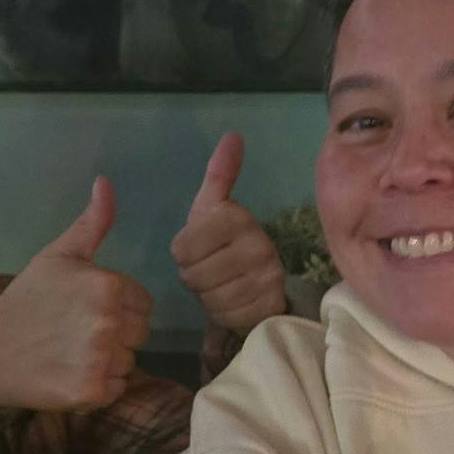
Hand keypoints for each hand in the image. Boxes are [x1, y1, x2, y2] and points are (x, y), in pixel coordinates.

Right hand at [0, 177, 153, 411]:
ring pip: (129, 362)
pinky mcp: (91, 391)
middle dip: (116, 335)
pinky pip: (117, 389)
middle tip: (75, 334)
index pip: (143, 304)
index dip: (119, 308)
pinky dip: (99, 388)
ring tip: (70, 354)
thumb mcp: (57, 257)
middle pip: (139, 334)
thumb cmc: (25, 301)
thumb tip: (106, 182)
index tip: (85, 312)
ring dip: (107, 362)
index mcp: (107, 285)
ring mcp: (100, 358)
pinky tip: (69, 375)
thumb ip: (91, 223)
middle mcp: (109, 321)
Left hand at [170, 132, 286, 334]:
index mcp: (236, 218)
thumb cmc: (223, 240)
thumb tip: (232, 135)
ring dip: (209, 297)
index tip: (198, 249)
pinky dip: (224, 315)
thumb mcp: (212, 207)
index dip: (183, 255)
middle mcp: (258, 245)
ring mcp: (268, 276)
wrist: (259, 277)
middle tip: (210, 270)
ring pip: (210, 299)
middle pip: (193, 277)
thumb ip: (218, 174)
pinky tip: (233, 300)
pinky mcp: (271, 303)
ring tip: (221, 284)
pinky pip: (228, 318)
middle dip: (195, 278)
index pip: (181, 250)